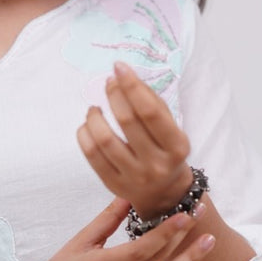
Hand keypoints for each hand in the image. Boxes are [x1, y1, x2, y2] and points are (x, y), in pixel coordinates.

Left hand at [77, 62, 192, 219]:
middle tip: (108, 82)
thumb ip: (152, 103)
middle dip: (113, 94)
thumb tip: (125, 76)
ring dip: (94, 116)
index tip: (119, 67)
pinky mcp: (114, 185)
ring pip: (104, 139)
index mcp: (176, 147)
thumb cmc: (167, 152)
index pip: (150, 111)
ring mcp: (134, 177)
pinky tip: (89, 125)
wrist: (165, 193)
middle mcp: (156, 164)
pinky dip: (85, 133)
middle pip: (127, 121)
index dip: (132, 86)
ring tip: (95, 108)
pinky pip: (91, 155)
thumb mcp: (171, 129)